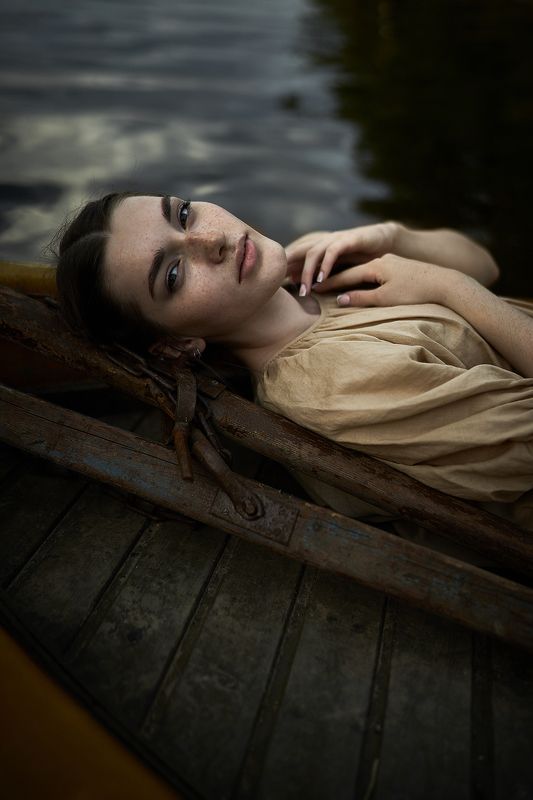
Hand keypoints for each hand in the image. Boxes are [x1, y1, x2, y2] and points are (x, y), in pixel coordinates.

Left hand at [285, 222, 399, 295]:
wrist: (384, 239)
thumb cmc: (359, 256)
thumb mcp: (336, 266)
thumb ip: (318, 272)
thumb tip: (297, 282)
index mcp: (318, 247)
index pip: (294, 256)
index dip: (283, 269)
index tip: (272, 286)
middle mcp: (323, 241)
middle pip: (298, 252)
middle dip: (288, 269)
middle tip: (281, 290)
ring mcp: (335, 239)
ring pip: (313, 253)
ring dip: (307, 273)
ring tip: (305, 291)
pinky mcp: (349, 239)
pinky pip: (333, 251)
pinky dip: (326, 265)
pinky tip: (322, 279)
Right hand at [313, 254, 452, 307]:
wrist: (446, 284)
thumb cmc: (416, 293)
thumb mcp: (386, 299)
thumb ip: (362, 299)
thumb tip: (340, 300)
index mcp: (376, 266)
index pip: (346, 275)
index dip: (328, 283)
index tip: (312, 288)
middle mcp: (382, 260)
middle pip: (352, 271)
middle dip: (334, 279)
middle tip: (316, 285)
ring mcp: (392, 263)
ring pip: (363, 271)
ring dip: (348, 279)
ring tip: (333, 285)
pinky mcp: (401, 269)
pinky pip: (374, 273)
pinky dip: (362, 279)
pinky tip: (360, 283)